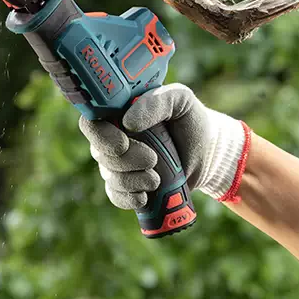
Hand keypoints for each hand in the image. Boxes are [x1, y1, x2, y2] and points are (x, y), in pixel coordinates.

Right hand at [78, 84, 248, 209]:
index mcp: (119, 113)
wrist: (207, 154)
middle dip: (126, 161)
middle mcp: (113, 137)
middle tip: (153, 159)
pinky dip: (129, 199)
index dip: (100, 135)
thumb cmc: (190, 121)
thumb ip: (157, 101)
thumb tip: (128, 122)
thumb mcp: (181, 100)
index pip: (91, 122)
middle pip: (99, 153)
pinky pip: (116, 196)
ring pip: (109, 176)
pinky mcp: (128, 186)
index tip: (124, 143)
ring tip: (157, 179)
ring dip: (132, 181)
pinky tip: (146, 195)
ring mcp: (118, 164)